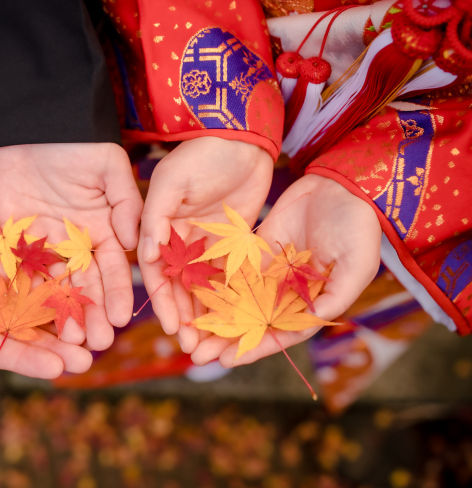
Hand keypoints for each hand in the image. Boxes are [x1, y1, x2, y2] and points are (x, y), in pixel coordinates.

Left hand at [0, 143, 142, 349]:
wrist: (28, 124)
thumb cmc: (75, 141)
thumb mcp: (107, 167)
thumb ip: (125, 202)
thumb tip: (137, 241)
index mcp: (102, 228)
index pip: (114, 268)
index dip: (117, 293)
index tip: (121, 318)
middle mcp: (75, 244)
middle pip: (85, 286)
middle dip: (92, 315)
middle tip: (97, 344)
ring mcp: (44, 245)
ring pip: (55, 287)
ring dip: (61, 315)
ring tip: (68, 342)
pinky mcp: (14, 242)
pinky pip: (20, 273)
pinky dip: (25, 296)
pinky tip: (31, 320)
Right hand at [0, 177, 92, 377]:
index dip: (27, 360)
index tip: (57, 369)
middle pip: (25, 332)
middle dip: (56, 346)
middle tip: (88, 358)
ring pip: (38, 304)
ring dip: (64, 318)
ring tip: (95, 330)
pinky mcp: (10, 253)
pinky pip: (39, 270)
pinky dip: (60, 281)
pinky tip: (85, 290)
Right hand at [139, 137, 272, 351]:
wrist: (242, 137)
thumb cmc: (201, 154)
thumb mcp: (171, 181)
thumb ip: (154, 216)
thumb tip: (140, 255)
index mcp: (159, 228)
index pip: (155, 272)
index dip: (162, 301)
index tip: (172, 327)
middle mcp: (180, 241)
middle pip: (179, 288)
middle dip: (184, 318)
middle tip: (193, 347)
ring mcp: (207, 244)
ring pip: (204, 288)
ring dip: (206, 315)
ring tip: (213, 344)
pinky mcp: (233, 244)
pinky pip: (229, 277)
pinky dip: (230, 299)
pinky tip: (236, 320)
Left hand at [189, 174, 381, 366]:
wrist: (339, 186)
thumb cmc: (358, 226)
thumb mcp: (357, 263)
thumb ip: (337, 295)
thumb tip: (313, 321)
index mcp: (314, 302)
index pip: (282, 333)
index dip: (257, 348)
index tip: (229, 360)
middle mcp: (289, 293)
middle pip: (254, 324)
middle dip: (227, 340)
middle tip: (198, 356)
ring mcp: (271, 273)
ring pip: (239, 303)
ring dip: (216, 319)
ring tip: (189, 335)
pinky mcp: (256, 252)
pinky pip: (232, 274)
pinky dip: (214, 287)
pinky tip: (192, 298)